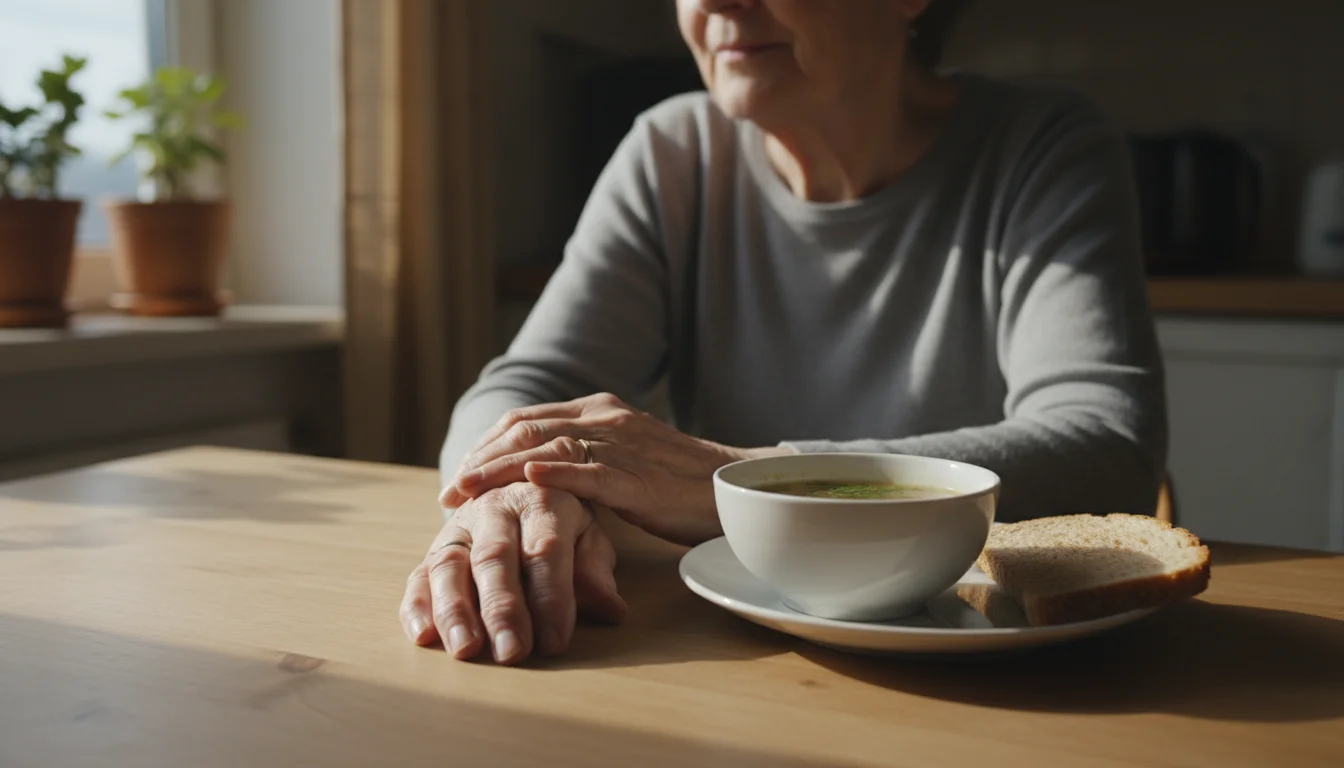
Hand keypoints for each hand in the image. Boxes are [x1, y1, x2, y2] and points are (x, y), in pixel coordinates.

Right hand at [400, 483, 625, 663]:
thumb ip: (595, 569)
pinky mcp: (434, 548)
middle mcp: (495, 508)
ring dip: (455, 611)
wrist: (517, 484)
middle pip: (495, 558)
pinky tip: (424, 637)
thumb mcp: (588, 535)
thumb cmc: (561, 522)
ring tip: (466, 649)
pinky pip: (418, 575)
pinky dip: (417, 607)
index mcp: (542, 500)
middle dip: (503, 608)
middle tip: (512, 652)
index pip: (545, 550)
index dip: (550, 597)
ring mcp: (459, 527)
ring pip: (450, 566)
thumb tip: (612, 609)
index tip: (555, 641)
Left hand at [442, 393, 791, 545]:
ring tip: (467, 492)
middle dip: (480, 459)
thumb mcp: (624, 460)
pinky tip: (527, 482)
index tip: (459, 472)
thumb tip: (538, 475)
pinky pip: (589, 472)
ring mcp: (622, 446)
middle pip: (525, 429)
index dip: (486, 445)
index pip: (525, 420)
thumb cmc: (679, 483)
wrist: (736, 489)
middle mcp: (604, 419)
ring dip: (499, 471)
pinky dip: (554, 475)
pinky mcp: (638, 479)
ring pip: (546, 449)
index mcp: (598, 411)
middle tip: (450, 490)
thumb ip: (585, 457)